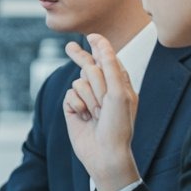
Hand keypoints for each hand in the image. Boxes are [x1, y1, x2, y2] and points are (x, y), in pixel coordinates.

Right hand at [62, 35, 139, 190]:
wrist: (105, 154)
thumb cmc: (118, 125)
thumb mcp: (119, 93)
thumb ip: (110, 66)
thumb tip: (101, 44)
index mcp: (121, 84)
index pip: (108, 59)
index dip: (99, 47)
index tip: (91, 36)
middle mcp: (103, 90)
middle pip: (89, 67)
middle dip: (90, 74)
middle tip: (75, 57)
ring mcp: (87, 99)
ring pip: (78, 81)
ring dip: (88, 97)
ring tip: (96, 114)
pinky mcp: (72, 108)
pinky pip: (69, 94)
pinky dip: (76, 105)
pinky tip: (84, 117)